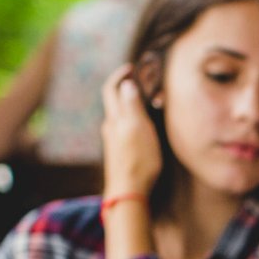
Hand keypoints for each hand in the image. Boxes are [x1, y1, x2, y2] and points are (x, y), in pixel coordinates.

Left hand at [100, 66, 161, 197]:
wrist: (128, 191)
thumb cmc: (138, 160)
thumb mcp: (138, 128)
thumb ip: (132, 105)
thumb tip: (127, 84)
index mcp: (115, 118)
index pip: (111, 90)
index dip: (119, 76)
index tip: (131, 67)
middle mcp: (111, 127)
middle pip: (114, 101)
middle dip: (125, 89)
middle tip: (140, 82)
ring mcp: (114, 141)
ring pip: (119, 115)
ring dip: (131, 105)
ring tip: (147, 103)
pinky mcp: (120, 152)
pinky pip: (124, 129)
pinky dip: (133, 120)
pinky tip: (143, 128)